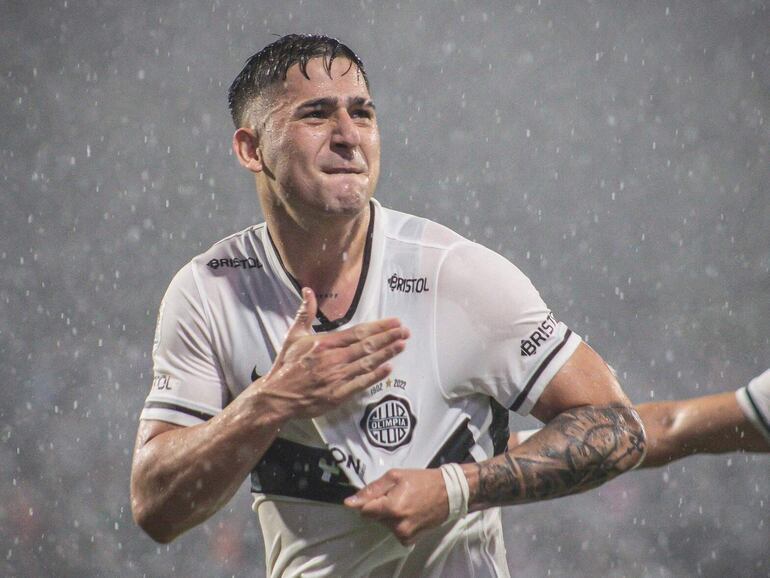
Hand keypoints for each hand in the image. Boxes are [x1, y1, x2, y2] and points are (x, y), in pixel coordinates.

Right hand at [259, 287, 408, 418]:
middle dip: (388, 338)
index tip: (394, 322)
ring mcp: (337, 378)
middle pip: (367, 346)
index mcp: (325, 343)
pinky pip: (361, 384)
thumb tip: (308, 290)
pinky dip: (375, 376)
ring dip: (386, 354)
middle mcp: (334, 359)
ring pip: (367, 363)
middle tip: (405, 332)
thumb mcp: (294, 335)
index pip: (358, 332)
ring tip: (402, 345)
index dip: (378, 327)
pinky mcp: (337, 395)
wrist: (277, 396)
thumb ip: (305, 313)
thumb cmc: (286, 365)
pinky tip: (388, 369)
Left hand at [344, 468, 448, 544]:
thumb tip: (350, 502)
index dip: (368, 501)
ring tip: (405, 502)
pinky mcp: (410, 540)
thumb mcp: (395, 476)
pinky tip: (409, 513)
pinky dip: (397, 523)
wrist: (448, 493)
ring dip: (389, 515)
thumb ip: (372, 489)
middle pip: (375, 517)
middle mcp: (397, 525)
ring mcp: (404, 535)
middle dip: (380, 506)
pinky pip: (394, 531)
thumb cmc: (422, 481)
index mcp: (392, 507)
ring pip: (384, 524)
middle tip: (396, 494)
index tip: (377, 494)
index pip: (364, 511)